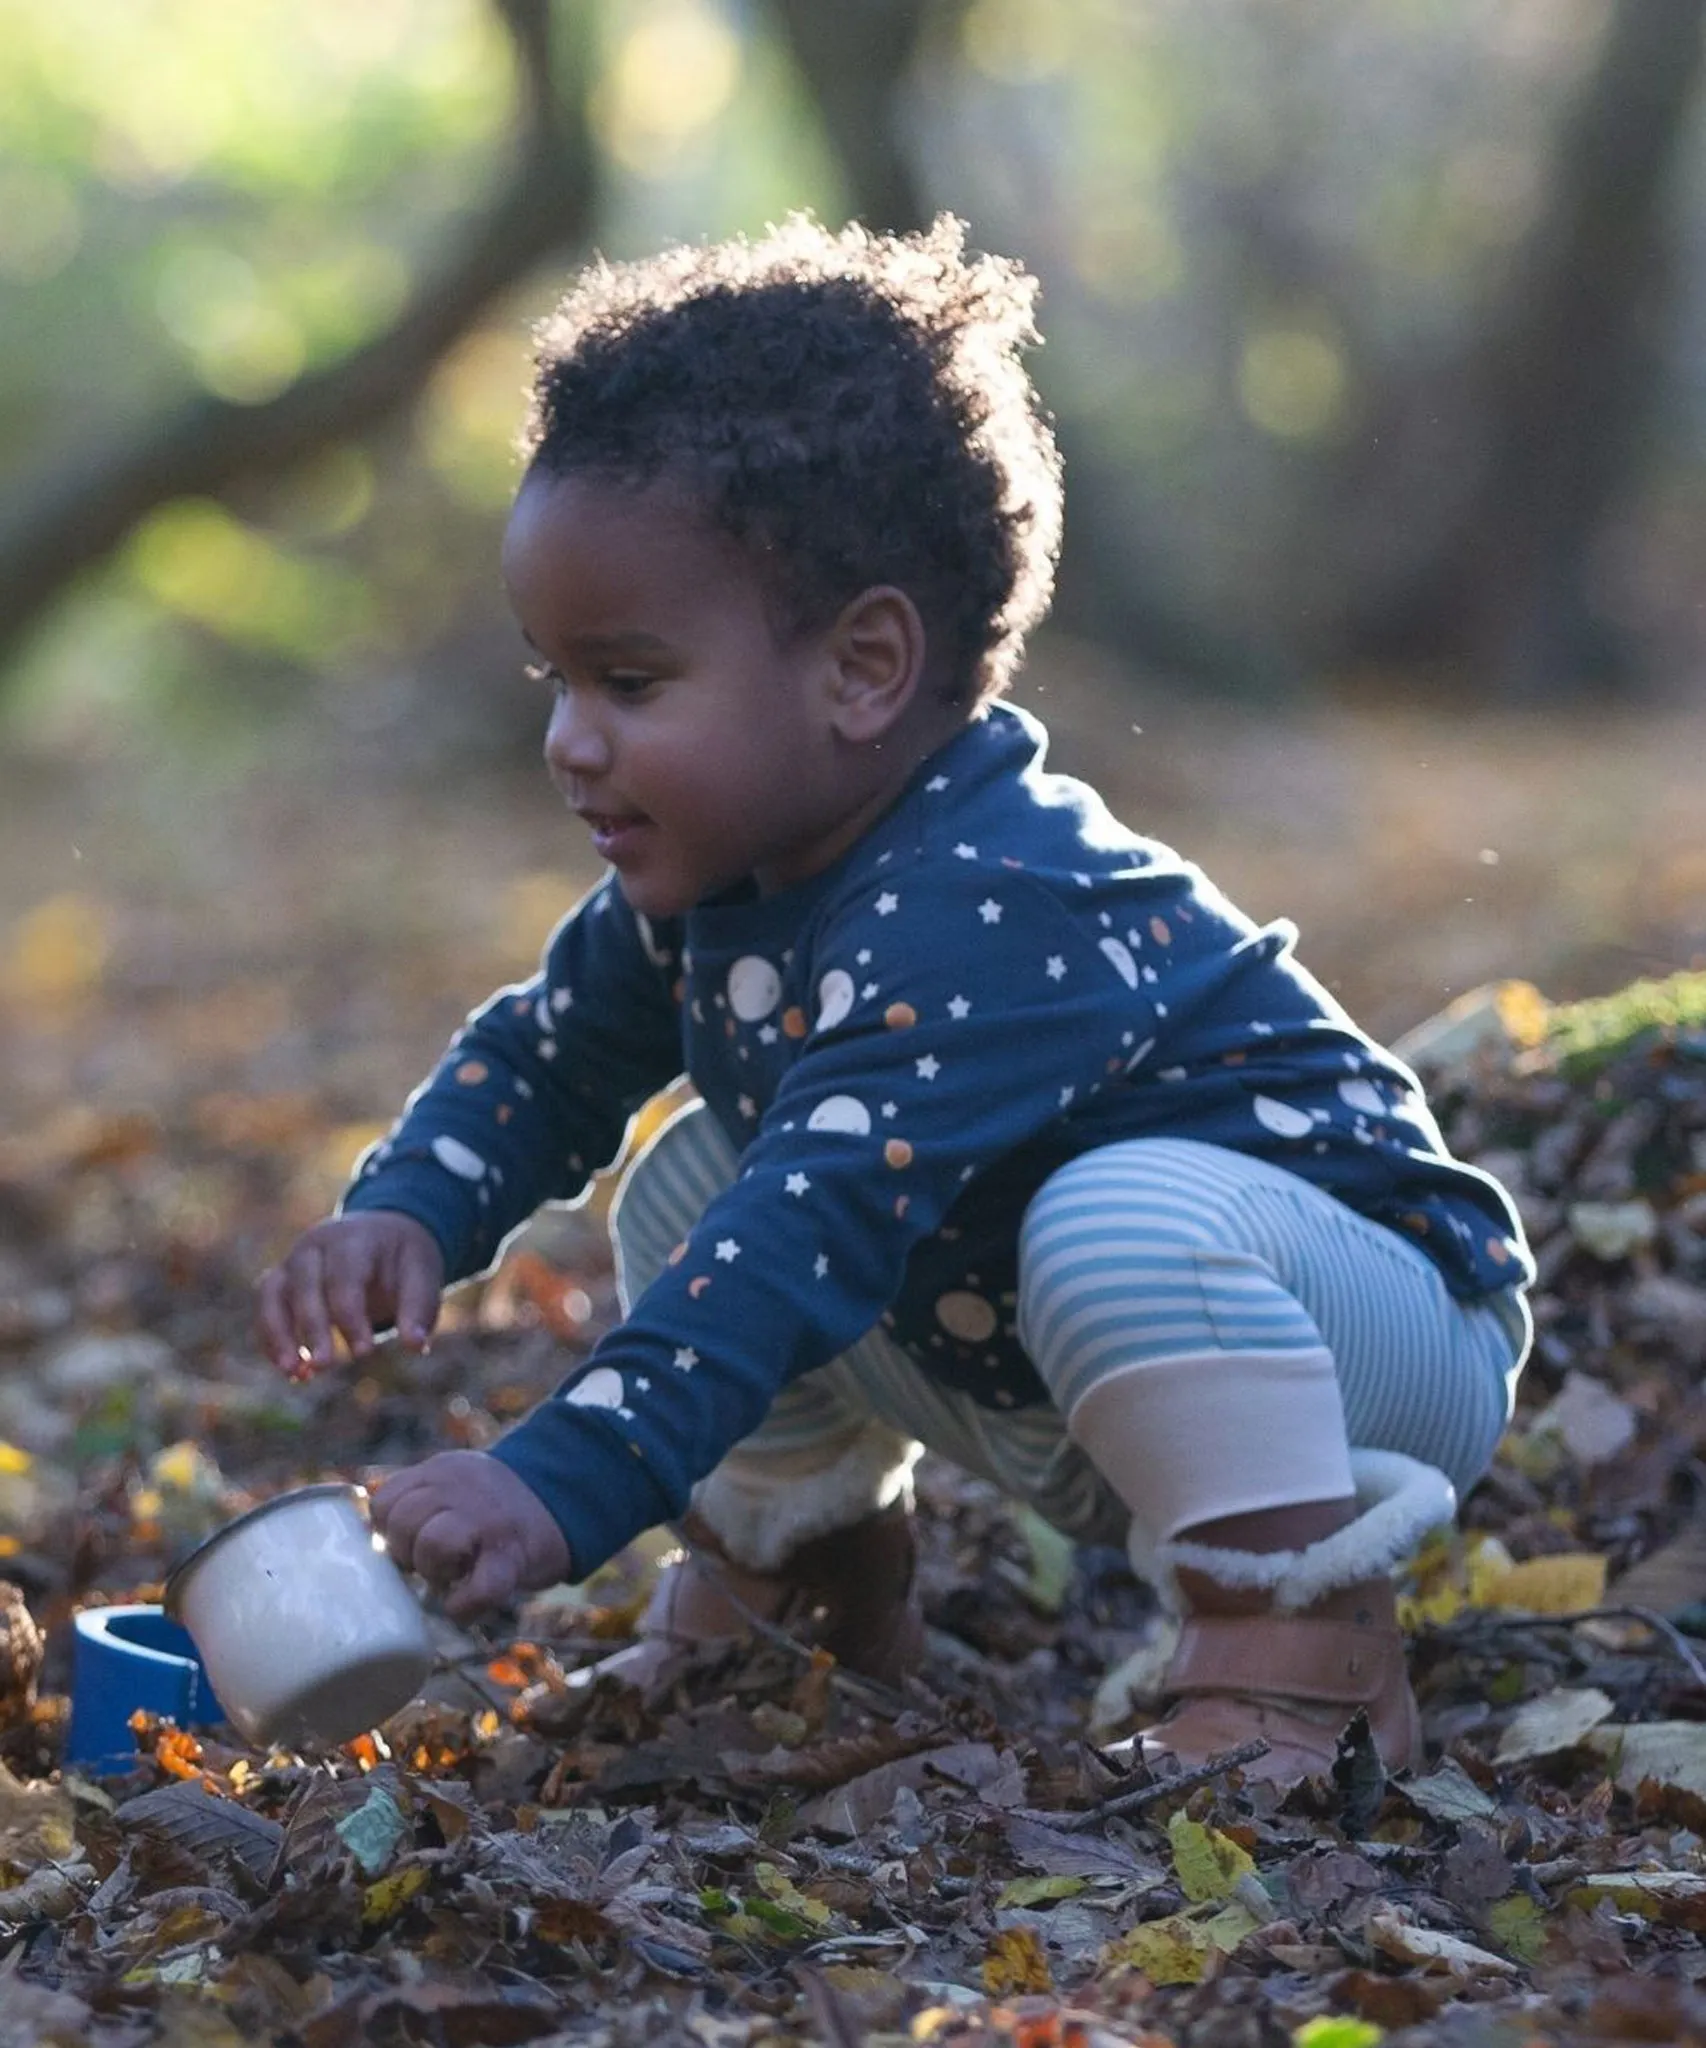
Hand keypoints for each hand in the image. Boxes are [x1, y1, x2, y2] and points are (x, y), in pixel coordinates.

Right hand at [256, 1211, 443, 1377]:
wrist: (385, 1233)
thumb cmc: (403, 1260)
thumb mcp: (422, 1275)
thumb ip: (418, 1309)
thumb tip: (416, 1347)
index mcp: (355, 1238)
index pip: (345, 1276)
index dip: (351, 1316)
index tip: (365, 1353)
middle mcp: (317, 1244)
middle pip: (304, 1284)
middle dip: (313, 1327)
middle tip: (325, 1366)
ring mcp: (294, 1259)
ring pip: (272, 1293)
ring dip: (278, 1335)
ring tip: (295, 1374)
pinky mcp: (282, 1279)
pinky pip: (266, 1307)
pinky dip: (272, 1339)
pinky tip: (293, 1371)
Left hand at [371, 1452, 571, 1620]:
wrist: (568, 1492)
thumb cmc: (495, 1504)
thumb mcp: (454, 1482)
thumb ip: (417, 1498)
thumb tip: (364, 1539)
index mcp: (441, 1471)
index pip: (384, 1501)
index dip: (386, 1530)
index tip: (404, 1542)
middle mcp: (461, 1490)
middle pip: (403, 1523)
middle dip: (406, 1552)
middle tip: (428, 1561)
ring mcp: (488, 1521)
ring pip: (434, 1546)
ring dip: (433, 1571)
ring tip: (449, 1575)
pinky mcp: (512, 1556)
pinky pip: (478, 1589)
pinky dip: (463, 1606)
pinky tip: (463, 1605)